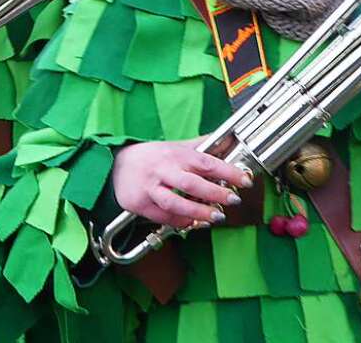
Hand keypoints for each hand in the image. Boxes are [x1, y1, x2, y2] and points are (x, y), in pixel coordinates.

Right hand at [112, 139, 252, 229]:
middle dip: (215, 193)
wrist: (115, 165)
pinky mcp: (140, 203)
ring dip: (198, 212)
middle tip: (233, 200)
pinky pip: (163, 216)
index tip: (245, 180)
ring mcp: (150, 188)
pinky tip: (192, 222)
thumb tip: (225, 138)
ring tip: (215, 217)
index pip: (205, 162)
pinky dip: (180, 222)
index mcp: (174, 154)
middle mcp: (162, 170)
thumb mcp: (173, 145)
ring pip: (175, 203)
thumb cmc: (149, 156)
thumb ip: (199, 145)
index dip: (228, 171)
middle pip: (190, 183)